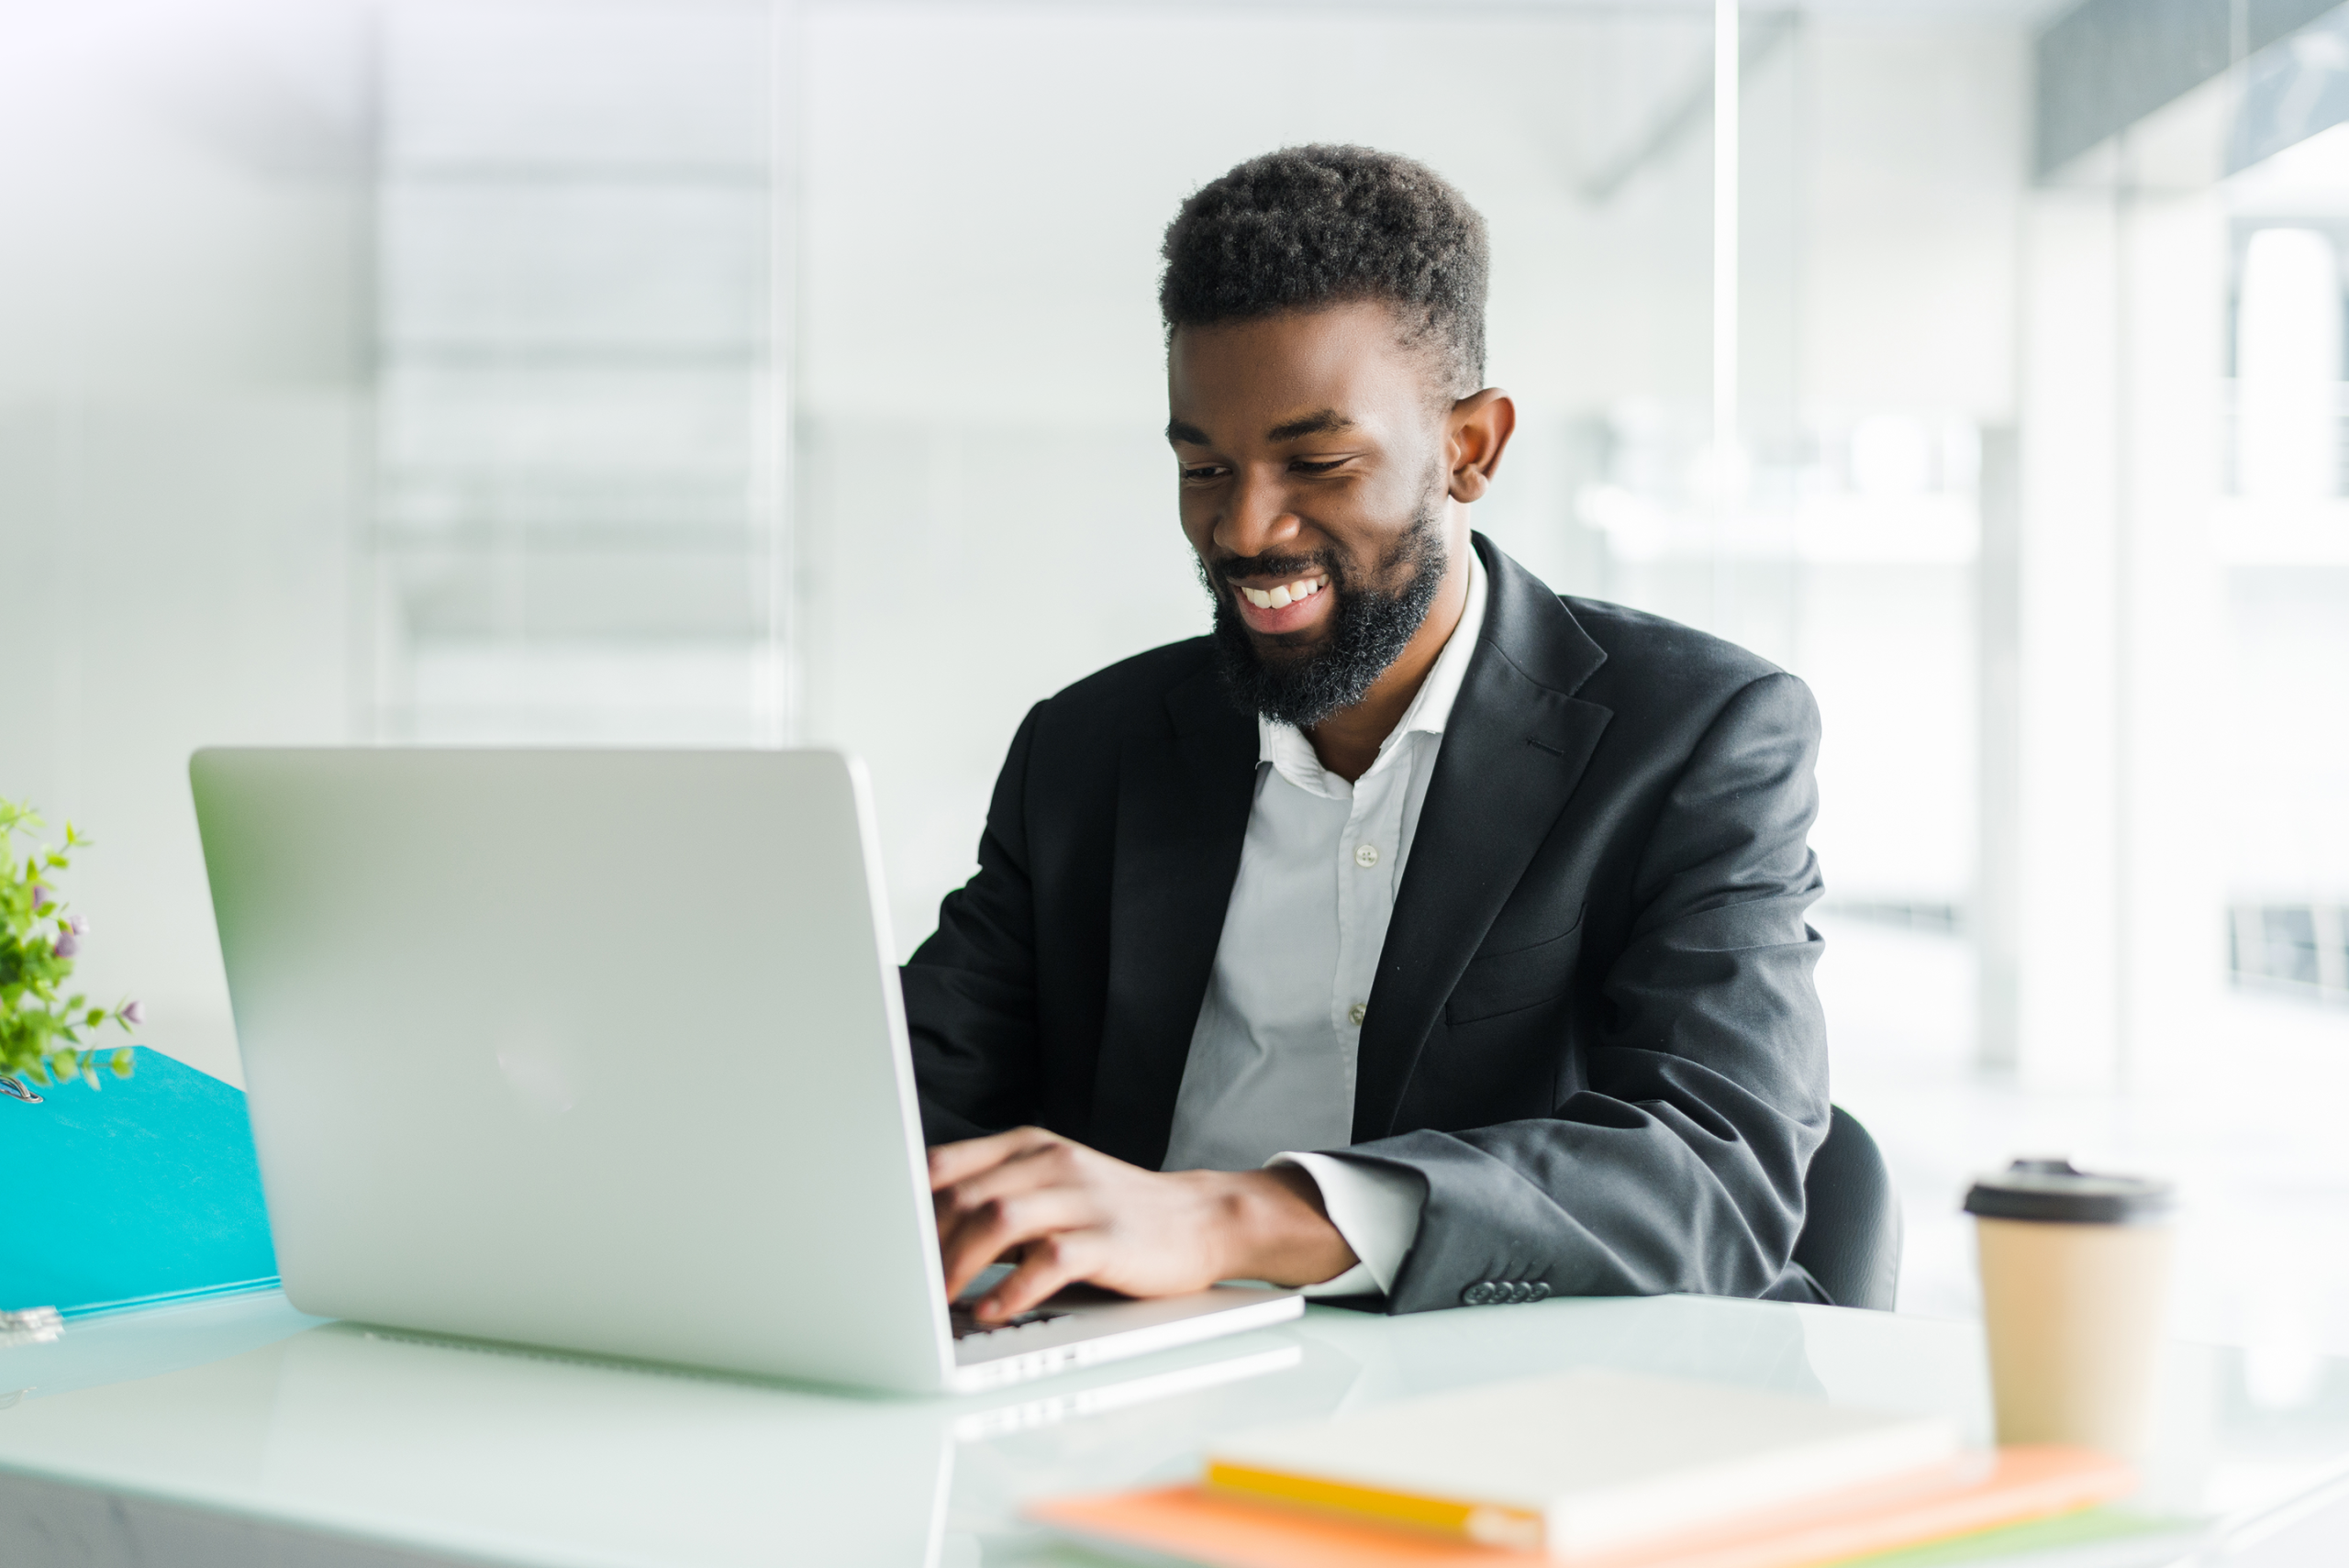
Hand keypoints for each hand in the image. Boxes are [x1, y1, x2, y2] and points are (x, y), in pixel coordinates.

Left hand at [929, 1126, 1358, 1321]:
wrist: (1200, 1218)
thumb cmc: (1114, 1209)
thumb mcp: (1051, 1184)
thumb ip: (994, 1193)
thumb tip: (919, 1230)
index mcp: (1029, 1146)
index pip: (944, 1163)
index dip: (903, 1203)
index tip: (877, 1242)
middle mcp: (1051, 1162)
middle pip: (963, 1194)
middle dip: (922, 1244)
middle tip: (898, 1286)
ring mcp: (1082, 1197)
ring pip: (998, 1219)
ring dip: (957, 1264)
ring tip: (935, 1301)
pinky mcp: (1109, 1237)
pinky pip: (1050, 1259)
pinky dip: (1013, 1288)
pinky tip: (992, 1310)